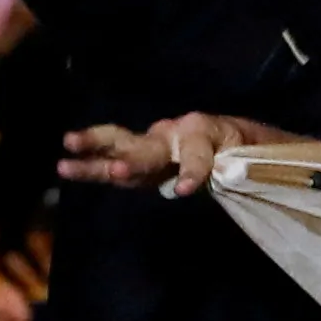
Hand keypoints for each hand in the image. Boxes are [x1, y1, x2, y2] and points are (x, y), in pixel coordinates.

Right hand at [64, 110, 279, 197]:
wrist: (233, 137)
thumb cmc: (246, 148)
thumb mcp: (254, 156)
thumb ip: (242, 165)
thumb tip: (235, 174)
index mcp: (203, 130)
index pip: (195, 153)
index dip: (191, 170)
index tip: (185, 189)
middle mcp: (172, 132)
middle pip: (148, 148)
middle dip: (132, 161)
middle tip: (116, 171)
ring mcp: (153, 142)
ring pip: (120, 147)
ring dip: (93, 152)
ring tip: (66, 156)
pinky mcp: (142, 158)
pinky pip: (114, 159)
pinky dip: (92, 164)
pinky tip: (67, 165)